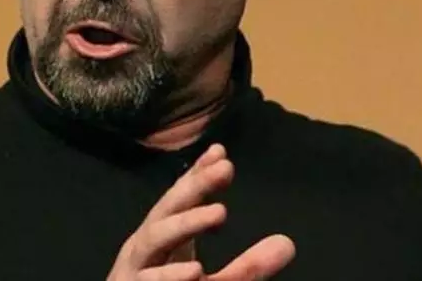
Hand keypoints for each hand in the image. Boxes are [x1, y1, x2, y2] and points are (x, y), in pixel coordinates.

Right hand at [106, 144, 295, 280]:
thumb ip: (247, 267)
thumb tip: (286, 243)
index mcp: (163, 241)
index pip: (180, 200)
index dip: (199, 176)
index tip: (222, 154)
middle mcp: (144, 250)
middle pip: (167, 209)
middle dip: (195, 187)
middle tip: (225, 168)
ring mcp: (135, 271)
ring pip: (154, 240)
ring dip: (186, 223)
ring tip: (220, 211)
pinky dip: (168, 276)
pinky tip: (194, 270)